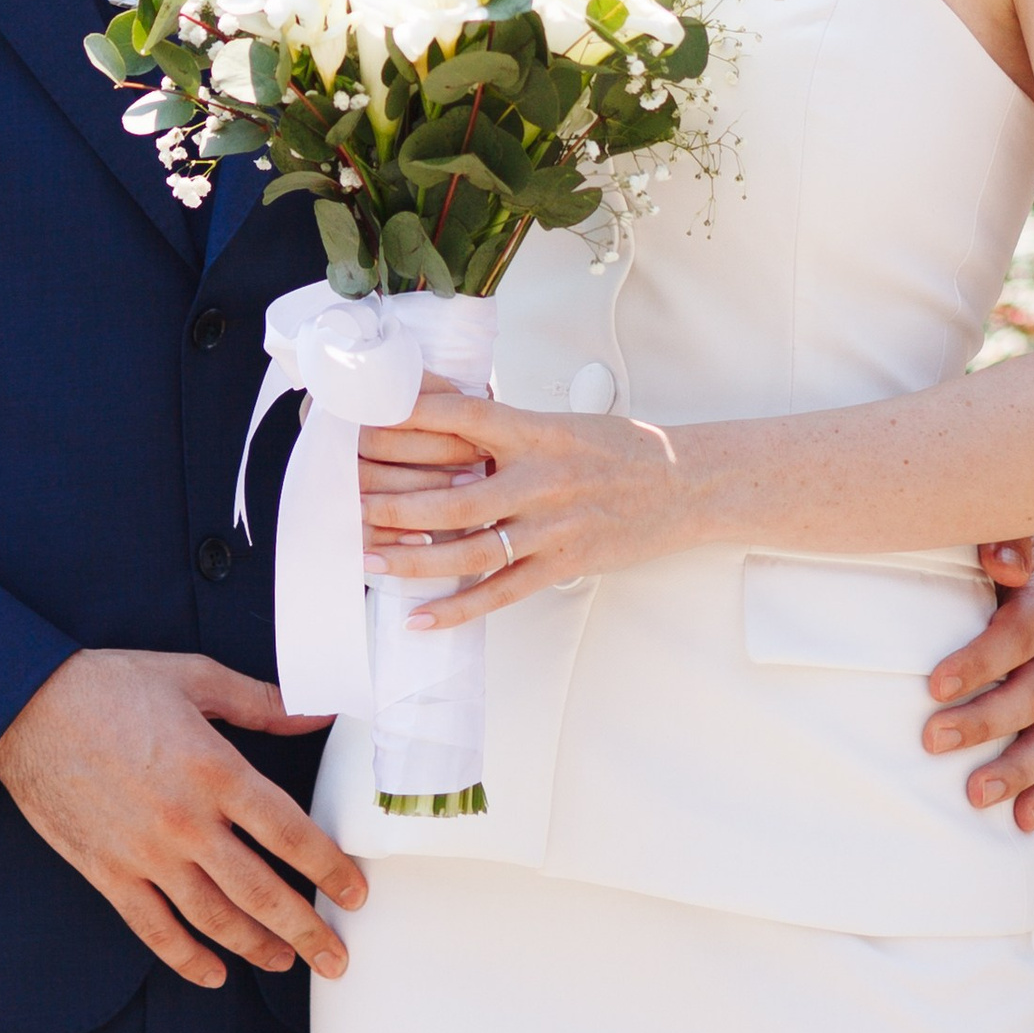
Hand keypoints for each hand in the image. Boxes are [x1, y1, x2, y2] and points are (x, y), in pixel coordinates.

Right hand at [0, 648, 362, 988]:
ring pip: (214, 919)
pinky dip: (187, 958)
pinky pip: (154, 929)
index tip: (353, 894)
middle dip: (306, 930)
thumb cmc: (110, 685)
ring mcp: (146, 853)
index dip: (329, 869)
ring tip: (285, 961)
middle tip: (335, 956)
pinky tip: (214, 973)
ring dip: (256, 947)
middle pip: (262, 892)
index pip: (290, 833)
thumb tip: (317, 711)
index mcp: (215, 770)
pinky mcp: (109, 872)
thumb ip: (261, 702)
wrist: (25, 707)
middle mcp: (186, 821)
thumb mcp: (194, 677)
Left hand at [360, 380, 689, 613]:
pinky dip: (457, 609)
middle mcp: (539, 479)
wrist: (686, 483)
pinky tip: (420, 618)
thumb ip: (505, 425)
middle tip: (347, 503)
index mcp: (535, 432)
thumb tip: (443, 415)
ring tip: (368, 560)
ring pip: (469, 549)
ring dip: (413, 558)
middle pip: (452, 494)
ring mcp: (551, 527)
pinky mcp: (563, 564)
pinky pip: (500, 592)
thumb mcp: (560, 422)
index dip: (407, 420)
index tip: (363, 422)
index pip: (460, 418)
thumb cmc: (619, 449)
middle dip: (394, 502)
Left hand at [925, 537, 1033, 832]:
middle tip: (932, 739)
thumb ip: (998, 538)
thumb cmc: (978, 558)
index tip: (933, 685)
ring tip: (973, 795)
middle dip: (984, 721)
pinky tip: (1022, 822)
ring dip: (1015, 769)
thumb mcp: (986, 533)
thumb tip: (999, 558)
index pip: (1018, 635)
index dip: (981, 660)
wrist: (1005, 580)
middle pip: (1031, 694)